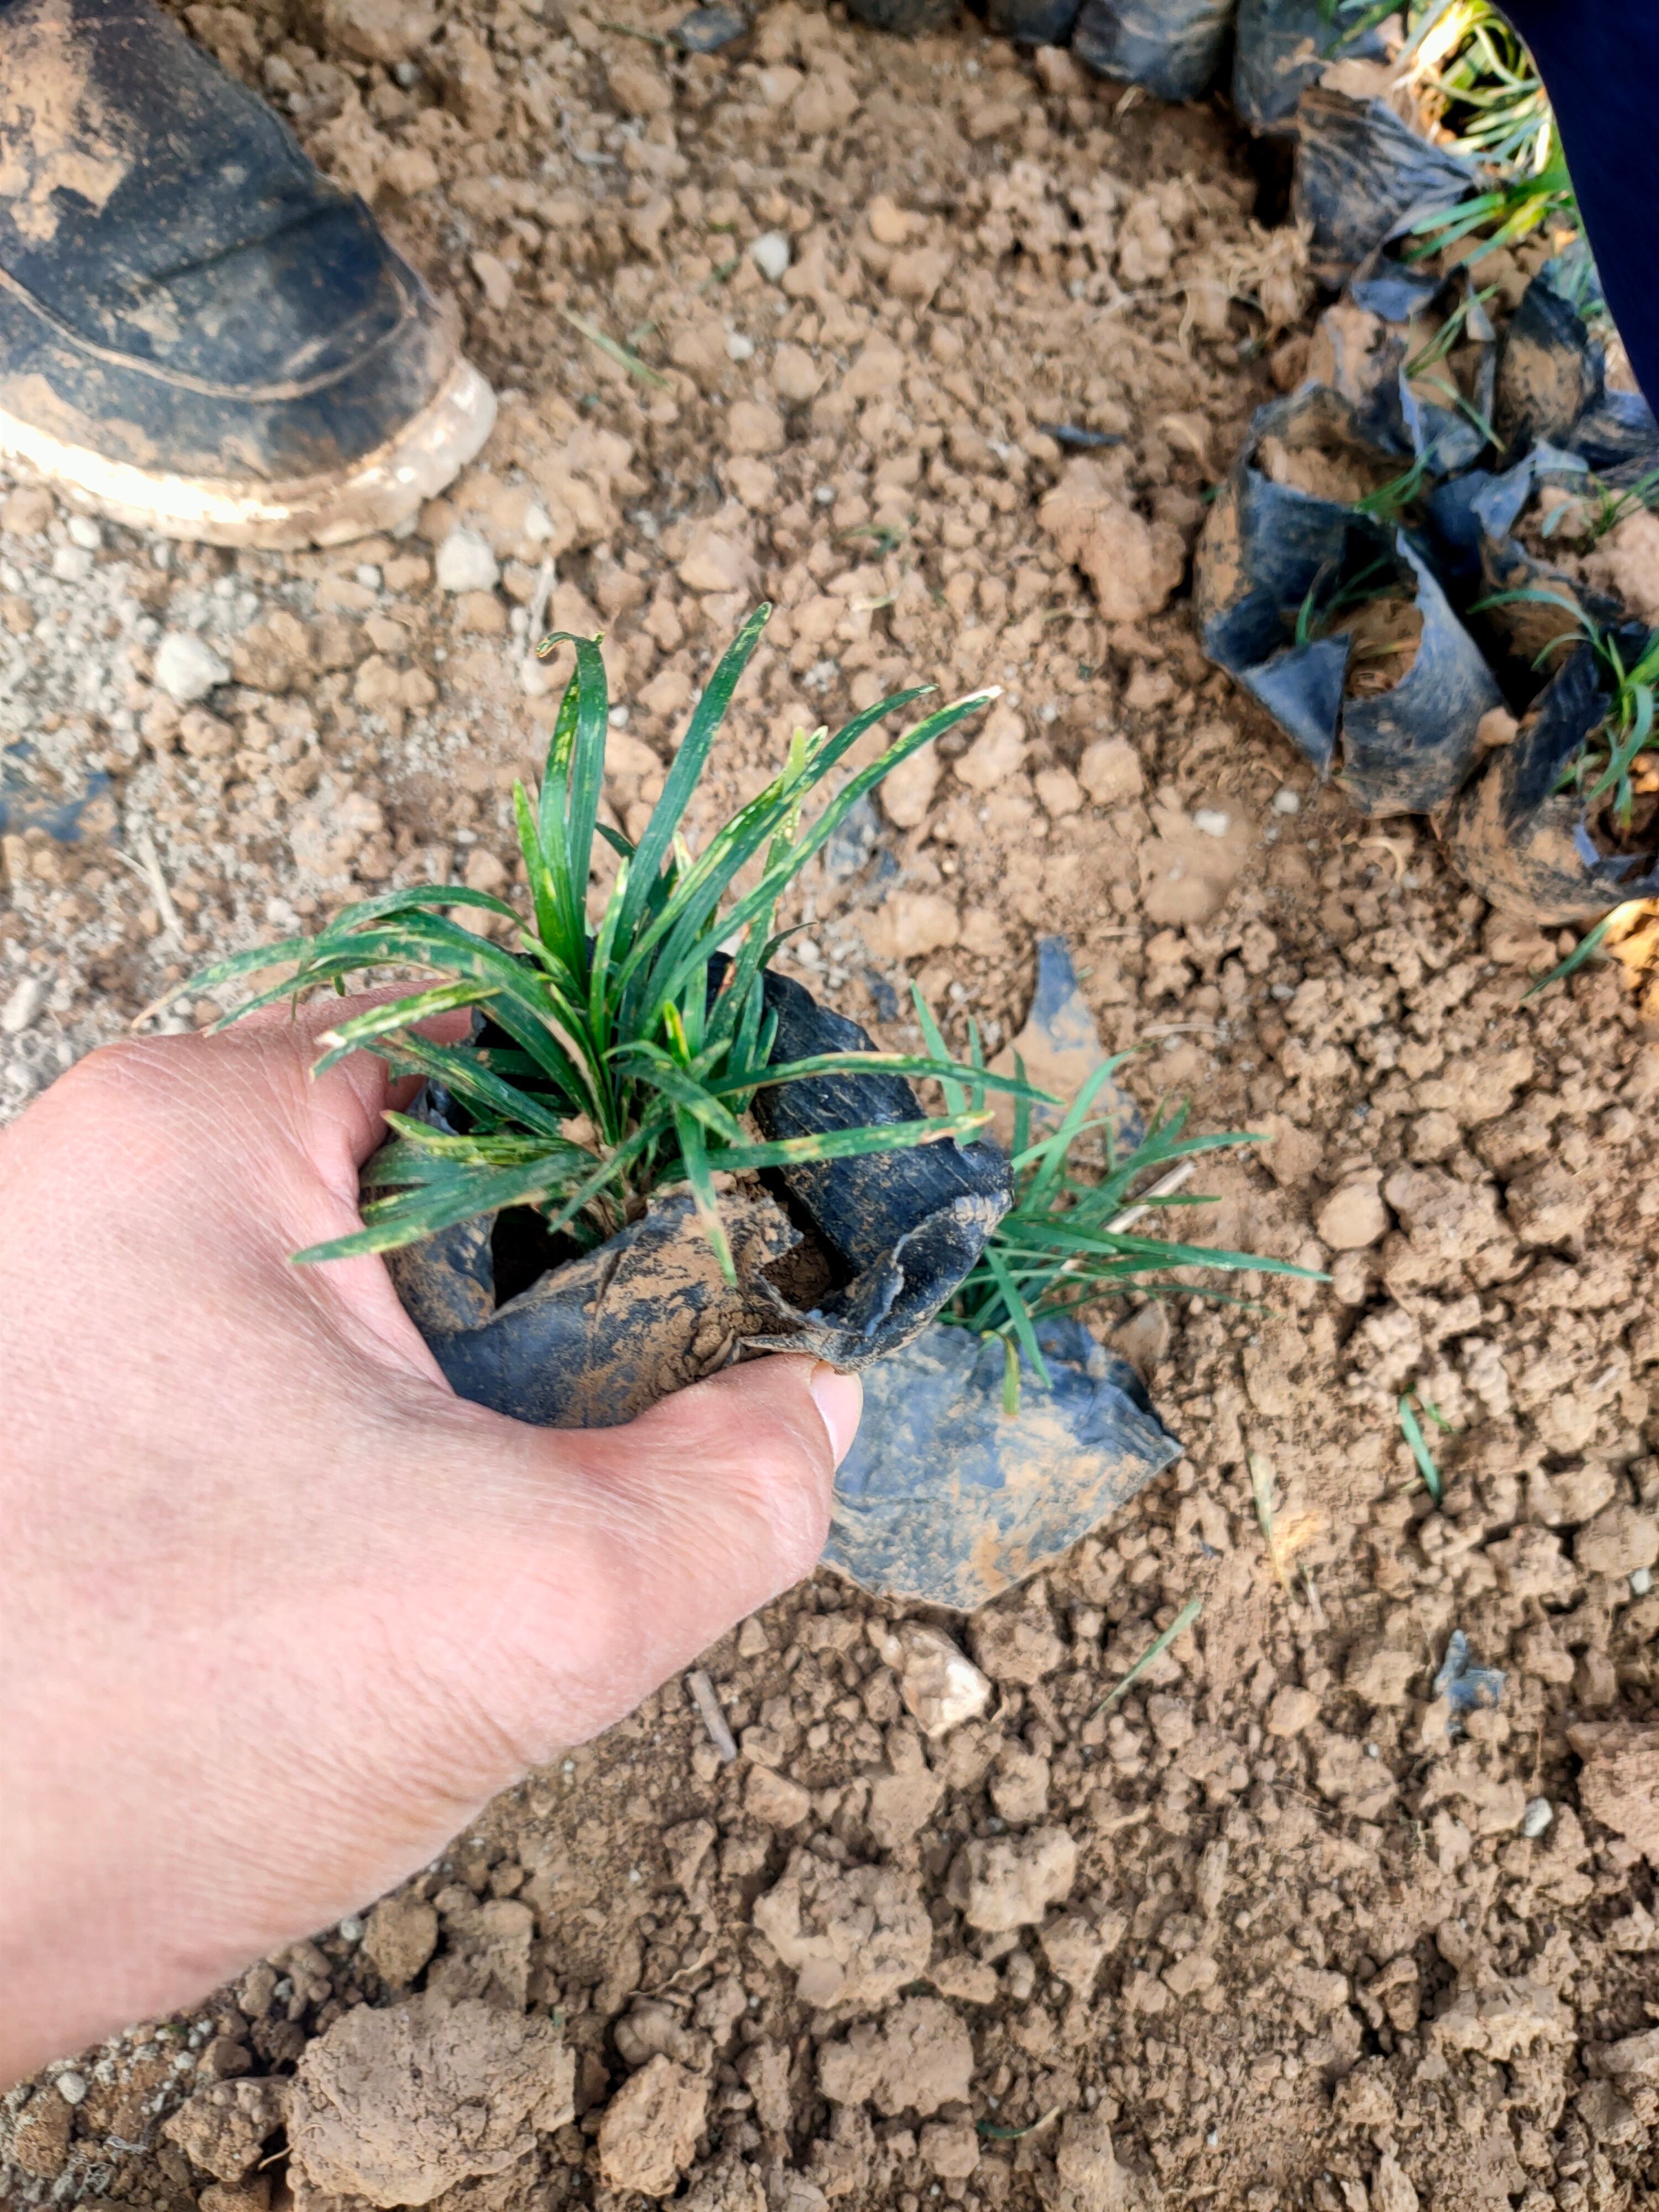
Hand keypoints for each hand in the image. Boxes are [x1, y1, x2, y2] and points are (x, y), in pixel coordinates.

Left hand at [0, 1002, 859, 2083]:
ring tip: (487, 1528)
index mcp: (200, 1131)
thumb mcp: (527, 1601)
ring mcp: (77, 1304)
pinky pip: (283, 1394)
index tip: (732, 1270)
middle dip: (550, 1317)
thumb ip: (734, 1490)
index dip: (651, 1157)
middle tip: (608, 1434)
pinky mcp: (67, 1419)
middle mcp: (115, 1182)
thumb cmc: (135, 1730)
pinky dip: (364, 1466)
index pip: (509, 1058)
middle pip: (438, 1191)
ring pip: (365, 1311)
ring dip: (457, 1410)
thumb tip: (813, 1410)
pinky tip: (379, 1578)